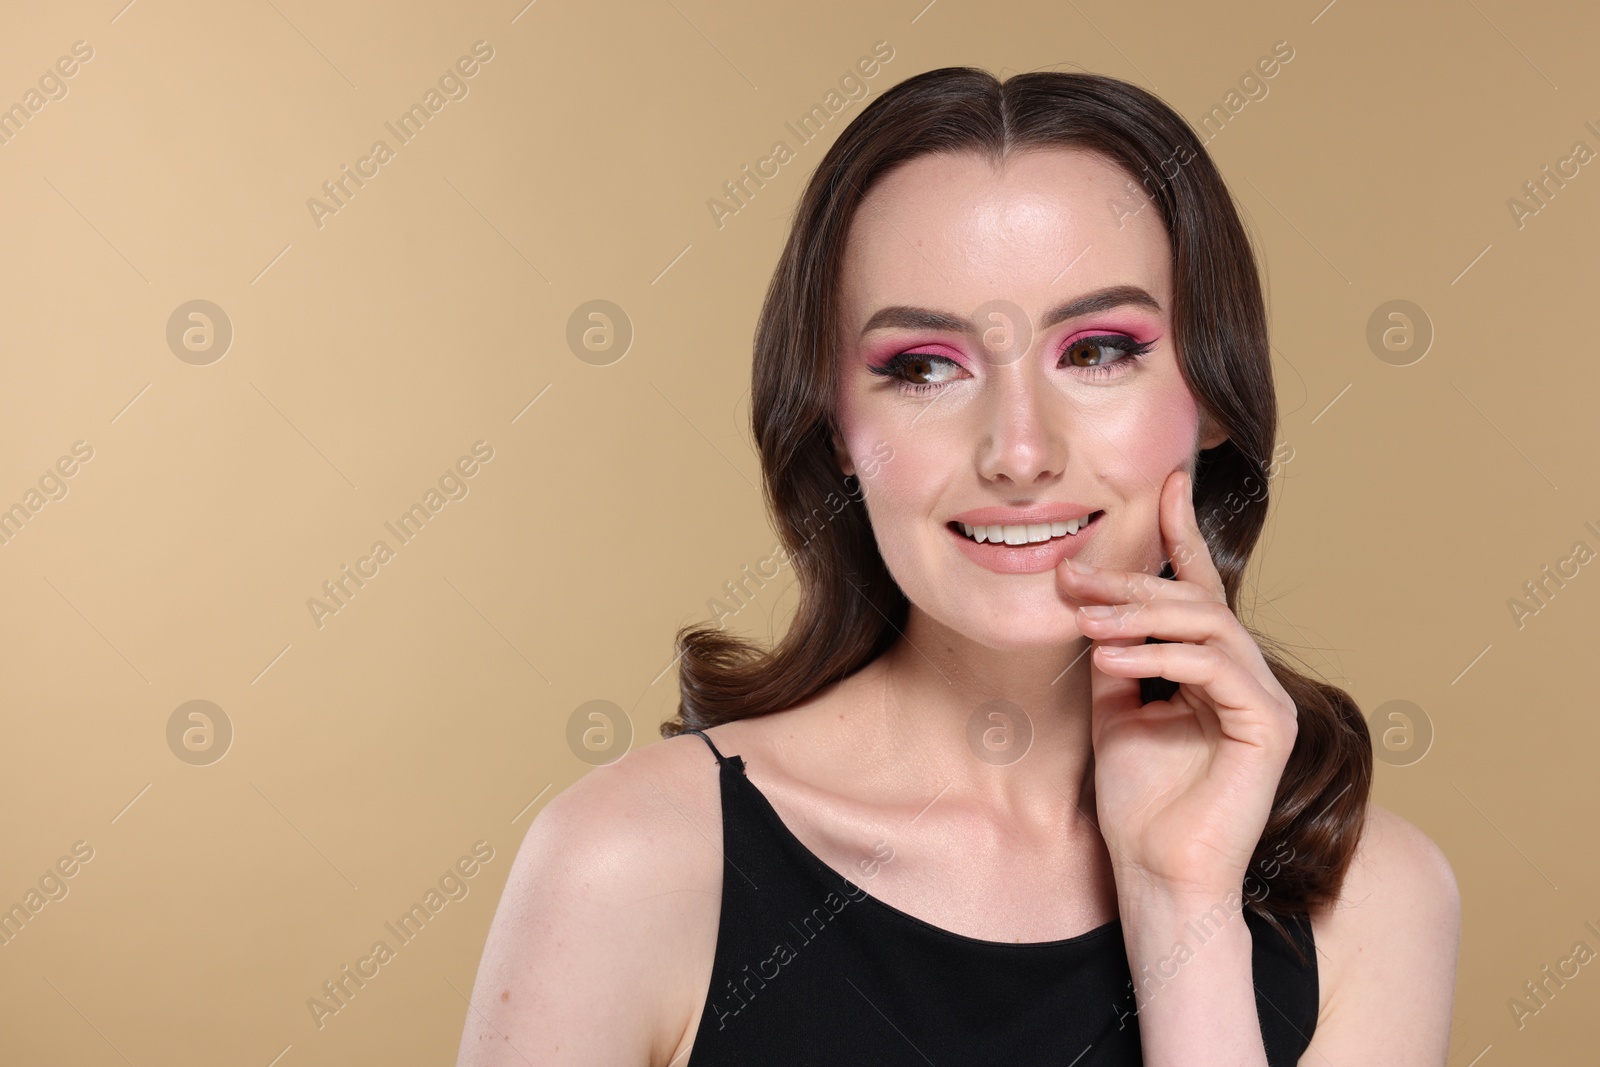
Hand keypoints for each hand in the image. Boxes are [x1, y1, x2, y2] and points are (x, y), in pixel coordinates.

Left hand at [1057, 469, 1297, 900]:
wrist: (1155, 871)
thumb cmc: (1136, 801)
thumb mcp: (1113, 709)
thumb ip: (1117, 653)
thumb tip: (1092, 602)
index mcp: (1209, 668)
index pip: (1197, 589)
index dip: (1181, 535)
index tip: (1164, 481)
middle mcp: (1244, 675)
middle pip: (1194, 601)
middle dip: (1131, 582)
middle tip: (1075, 574)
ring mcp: (1264, 699)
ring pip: (1207, 625)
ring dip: (1140, 616)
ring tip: (1084, 622)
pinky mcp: (1270, 725)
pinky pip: (1213, 668)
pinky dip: (1159, 657)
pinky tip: (1111, 659)